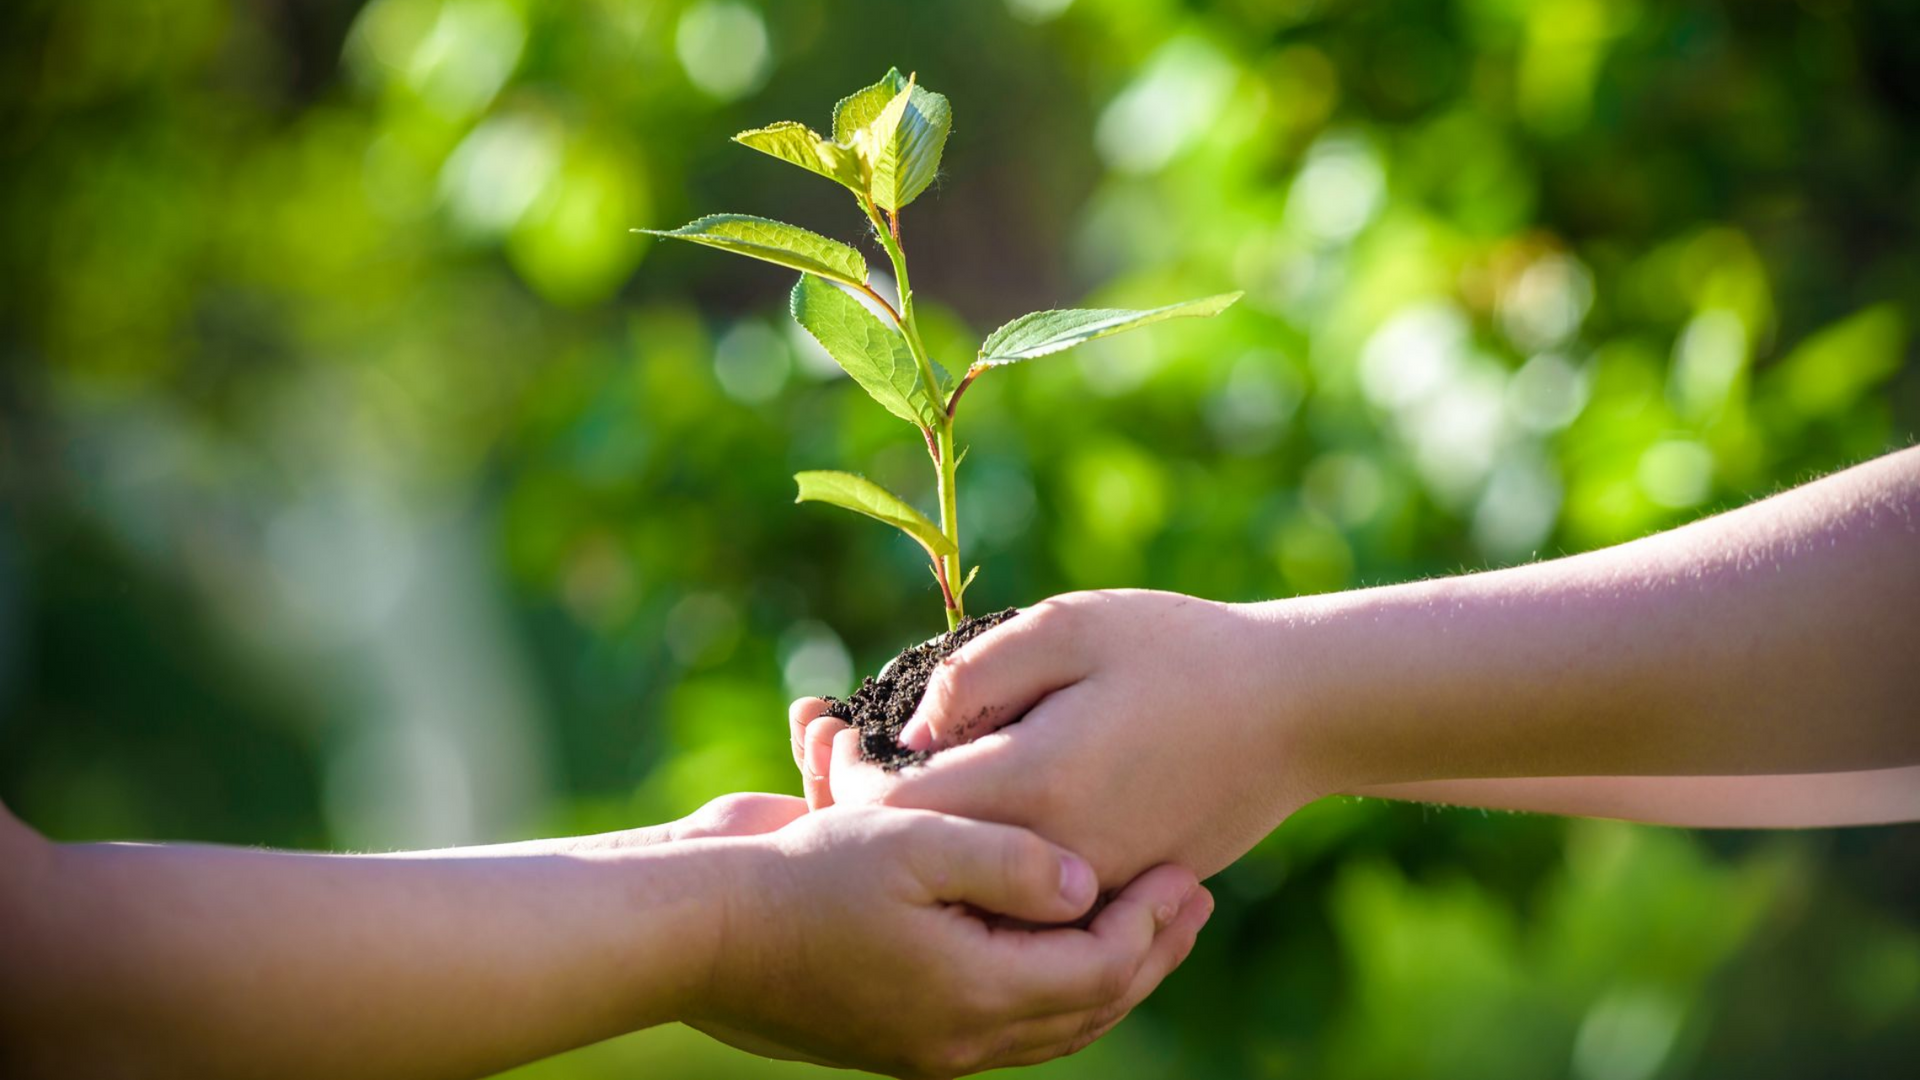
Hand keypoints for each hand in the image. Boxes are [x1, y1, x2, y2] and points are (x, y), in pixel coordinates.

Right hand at [692, 804, 1212, 1077]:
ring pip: (1047, 1023)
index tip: (1187, 868)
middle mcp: (958, 1036)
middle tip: (1193, 899)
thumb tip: (1086, 884)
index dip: (1152, 922)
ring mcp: (926, 1041)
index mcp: (972, 996)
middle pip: (1087, 1008)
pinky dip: (1046, 984)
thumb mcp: (915, 844)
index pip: (1100, 970)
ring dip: (1105, 972)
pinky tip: (1054, 944)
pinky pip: (999, 1021)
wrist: (697, 928)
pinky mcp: (896, 1027)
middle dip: (1148, 953)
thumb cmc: (802, 875)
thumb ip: (1010, 863)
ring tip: (1143, 922)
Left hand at [791, 590, 1318, 886]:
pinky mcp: (1113, 895)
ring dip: (913, 838)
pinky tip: (956, 805)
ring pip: (965, 887)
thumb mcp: (1074, 626)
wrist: (1297, 715)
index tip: (830, 729)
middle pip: (922, 860)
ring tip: (877, 775)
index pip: (898, 809)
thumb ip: (978, 671)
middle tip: (827, 748)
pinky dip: (971, 859)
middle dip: (863, 807)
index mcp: (1036, 784)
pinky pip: (1017, 896)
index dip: (846, 774)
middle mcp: (1055, 858)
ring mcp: (1088, 888)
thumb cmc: (1183, 653)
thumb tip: (906, 729)